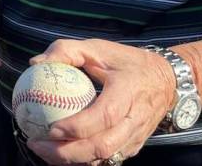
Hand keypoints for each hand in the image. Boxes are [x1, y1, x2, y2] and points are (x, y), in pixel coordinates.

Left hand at [25, 39, 175, 164]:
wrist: (166, 80)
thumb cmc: (126, 62)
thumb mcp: (96, 47)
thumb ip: (65, 51)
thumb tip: (35, 63)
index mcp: (127, 93)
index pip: (103, 117)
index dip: (76, 127)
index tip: (49, 128)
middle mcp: (134, 120)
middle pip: (103, 146)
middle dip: (67, 152)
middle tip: (37, 143)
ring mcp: (135, 136)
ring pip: (105, 158)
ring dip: (72, 160)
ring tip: (43, 150)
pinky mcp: (133, 146)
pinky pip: (108, 159)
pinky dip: (84, 161)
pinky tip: (61, 153)